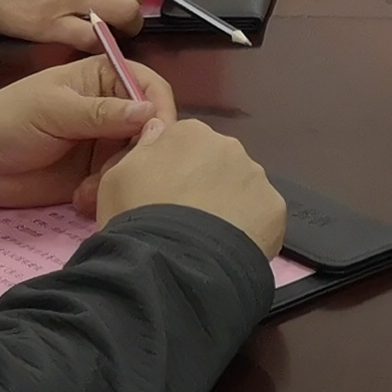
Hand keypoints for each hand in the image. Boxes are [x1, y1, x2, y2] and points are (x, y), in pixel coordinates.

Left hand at [0, 49, 167, 212]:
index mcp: (105, 78)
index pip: (150, 86)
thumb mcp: (53, 110)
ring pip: (137, 158)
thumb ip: (100, 112)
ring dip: (120, 175)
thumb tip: (150, 112)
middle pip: (151, 126)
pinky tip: (83, 199)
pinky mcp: (97, 173)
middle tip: (117, 169)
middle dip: (140, 150)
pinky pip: (119, 182)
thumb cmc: (11, 120)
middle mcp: (113, 109)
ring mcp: (106, 143)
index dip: (160, 108)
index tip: (159, 135)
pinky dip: (106, 192)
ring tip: (91, 187)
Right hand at [94, 113, 290, 263]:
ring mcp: (256, 176)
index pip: (184, 144)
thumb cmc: (137, 215)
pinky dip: (249, 229)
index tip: (164, 196)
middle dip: (205, 185)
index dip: (173, 171)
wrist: (172, 261)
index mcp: (190, 132)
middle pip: (217, 163)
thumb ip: (141, 149)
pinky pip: (261, 216)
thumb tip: (158, 131)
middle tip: (186, 219)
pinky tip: (228, 248)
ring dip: (229, 206)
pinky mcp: (275, 208)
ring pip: (241, 188)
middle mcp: (229, 146)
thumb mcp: (116, 178)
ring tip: (207, 239)